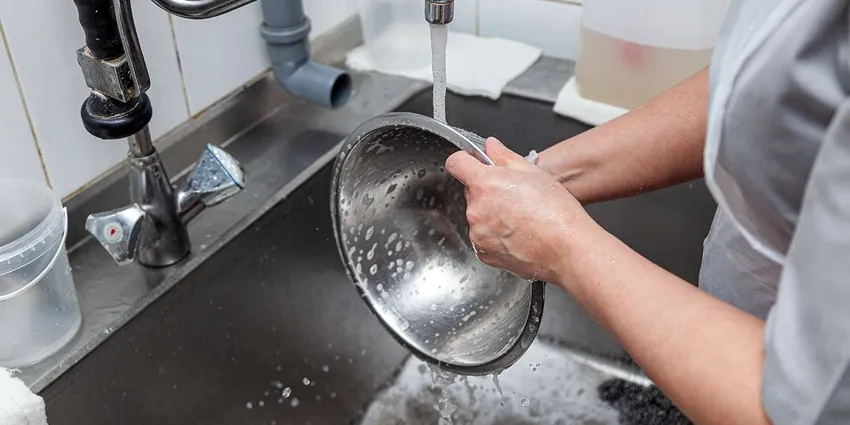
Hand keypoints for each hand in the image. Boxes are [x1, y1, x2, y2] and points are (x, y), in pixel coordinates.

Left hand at [445, 137, 592, 283]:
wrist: (567, 249)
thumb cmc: (556, 212)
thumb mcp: (533, 172)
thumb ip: (504, 156)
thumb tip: (491, 147)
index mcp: (485, 184)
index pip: (456, 163)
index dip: (465, 160)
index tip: (472, 163)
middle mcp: (476, 210)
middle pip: (472, 192)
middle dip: (488, 190)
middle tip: (515, 196)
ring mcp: (478, 234)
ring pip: (478, 216)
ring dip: (492, 214)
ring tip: (521, 218)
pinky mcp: (484, 253)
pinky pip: (483, 238)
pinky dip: (496, 235)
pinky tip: (518, 234)